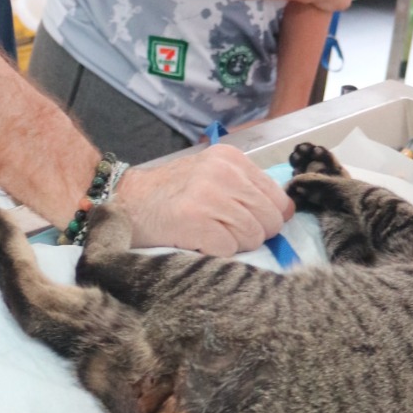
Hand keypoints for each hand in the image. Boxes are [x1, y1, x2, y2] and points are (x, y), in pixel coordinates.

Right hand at [116, 142, 291, 254]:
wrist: (126, 202)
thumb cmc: (172, 194)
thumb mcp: (212, 176)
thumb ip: (247, 189)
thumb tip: (286, 214)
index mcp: (232, 159)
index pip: (278, 199)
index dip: (267, 218)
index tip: (245, 222)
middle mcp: (224, 173)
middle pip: (270, 220)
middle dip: (252, 234)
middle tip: (224, 232)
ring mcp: (210, 196)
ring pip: (253, 237)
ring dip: (233, 244)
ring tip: (208, 234)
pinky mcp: (196, 221)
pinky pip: (230, 249)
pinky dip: (216, 253)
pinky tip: (197, 241)